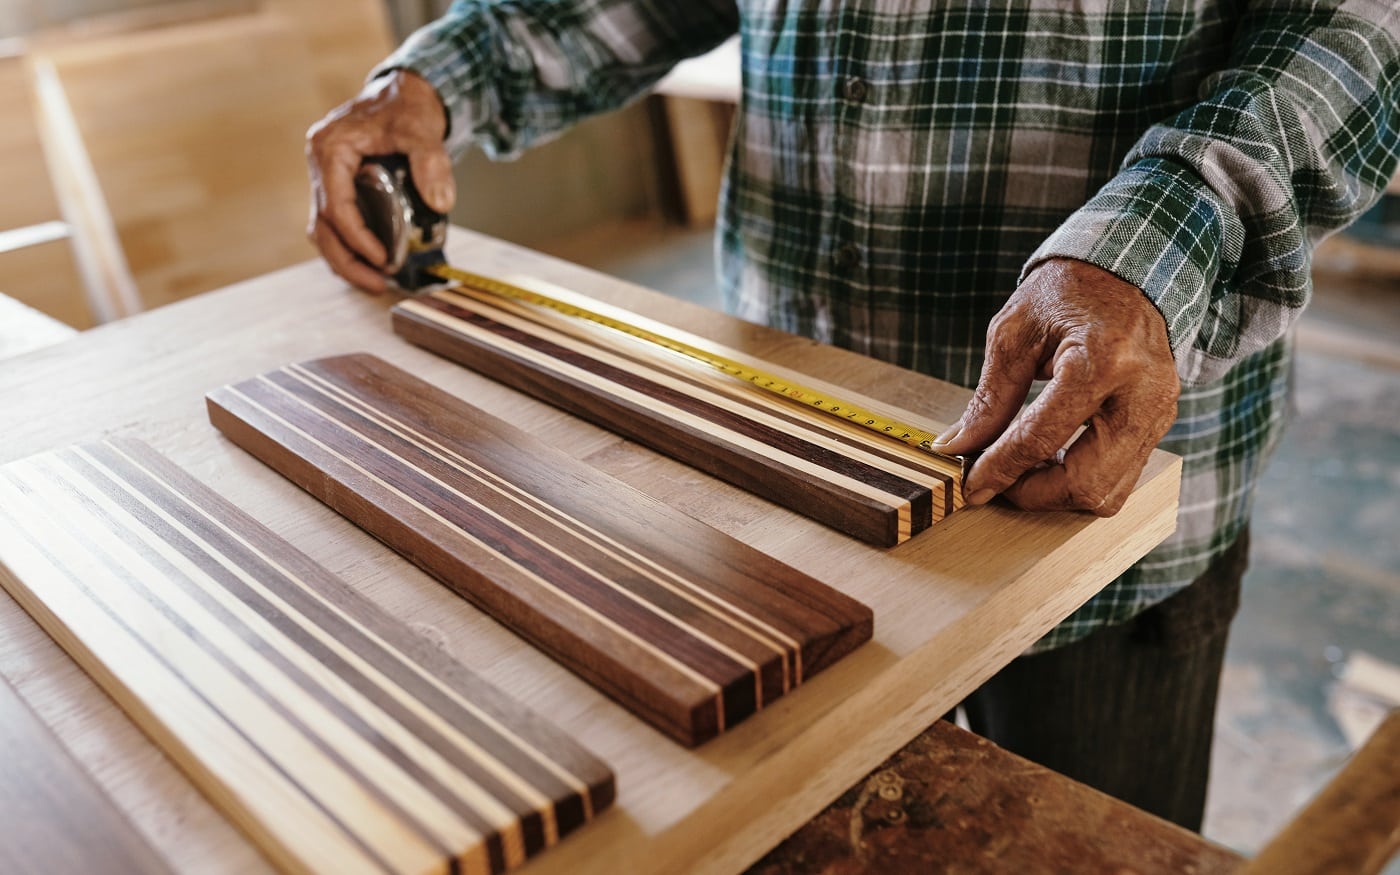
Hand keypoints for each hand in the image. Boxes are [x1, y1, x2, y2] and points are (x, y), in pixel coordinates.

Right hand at [305, 69, 453, 292]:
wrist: (404, 93)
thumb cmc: (408, 107)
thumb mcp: (423, 130)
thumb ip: (432, 163)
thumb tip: (441, 202)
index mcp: (331, 149)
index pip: (335, 205)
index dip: (357, 238)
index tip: (382, 259)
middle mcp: (321, 164)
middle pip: (322, 226)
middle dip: (347, 261)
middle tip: (377, 284)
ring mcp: (326, 176)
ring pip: (324, 229)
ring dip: (346, 260)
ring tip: (376, 282)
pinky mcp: (337, 186)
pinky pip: (336, 223)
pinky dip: (351, 246)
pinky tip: (373, 263)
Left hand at [931, 257, 1178, 515]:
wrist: (1129, 270)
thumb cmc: (1067, 292)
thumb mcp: (1015, 333)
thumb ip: (989, 399)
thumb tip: (956, 448)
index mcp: (1101, 360)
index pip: (1042, 439)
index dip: (1000, 470)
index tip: (970, 487)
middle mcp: (1141, 392)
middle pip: (1086, 483)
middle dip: (1033, 495)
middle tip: (995, 482)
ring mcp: (1159, 412)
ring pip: (1108, 493)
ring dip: (1057, 494)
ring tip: (1021, 469)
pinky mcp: (1162, 422)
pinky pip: (1121, 477)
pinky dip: (1080, 481)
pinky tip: (1051, 460)